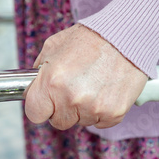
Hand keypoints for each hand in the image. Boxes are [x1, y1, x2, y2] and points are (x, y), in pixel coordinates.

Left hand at [24, 24, 147, 129]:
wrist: (125, 36)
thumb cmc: (91, 38)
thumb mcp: (54, 46)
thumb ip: (39, 69)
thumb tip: (33, 85)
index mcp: (52, 81)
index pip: (34, 113)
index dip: (40, 106)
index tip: (46, 101)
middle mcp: (71, 98)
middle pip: (58, 121)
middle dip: (63, 108)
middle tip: (74, 88)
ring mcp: (93, 108)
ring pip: (81, 122)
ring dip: (84, 108)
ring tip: (93, 83)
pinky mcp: (113, 113)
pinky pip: (101, 122)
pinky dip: (102, 110)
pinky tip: (105, 89)